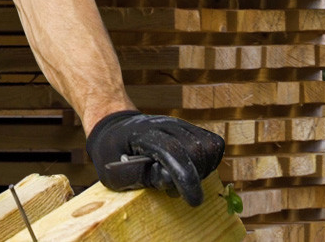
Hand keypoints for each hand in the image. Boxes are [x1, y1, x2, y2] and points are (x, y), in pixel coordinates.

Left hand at [85, 110, 224, 205]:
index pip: (172, 151)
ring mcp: (179, 123)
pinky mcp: (189, 128)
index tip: (192, 200)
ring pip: (209, 146)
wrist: (115, 130)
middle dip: (194, 176)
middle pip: (195, 149)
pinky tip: (192, 170)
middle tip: (176, 188)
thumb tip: (165, 178)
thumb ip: (135, 176)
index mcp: (141, 134)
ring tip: (183, 179)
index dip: (186, 178)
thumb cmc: (111, 154)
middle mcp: (164, 124)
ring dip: (203, 170)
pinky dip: (209, 161)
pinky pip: (213, 144)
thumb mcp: (111, 173)